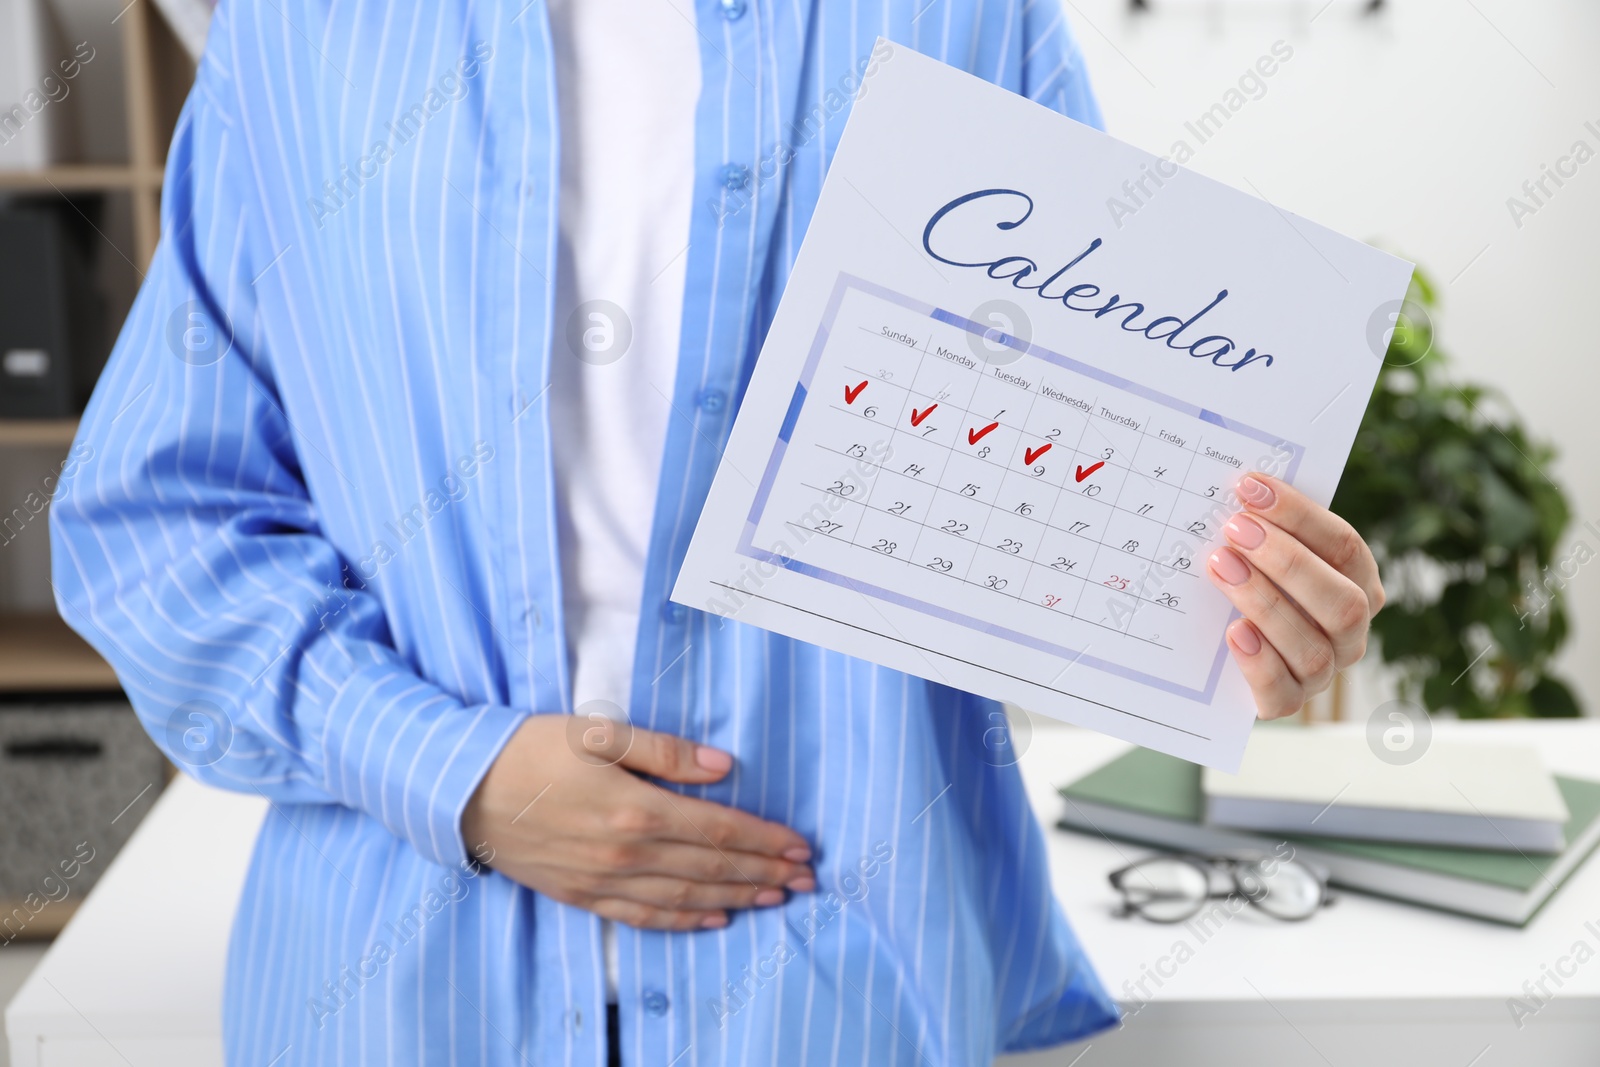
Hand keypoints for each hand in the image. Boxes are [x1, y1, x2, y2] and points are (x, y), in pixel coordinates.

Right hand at [462, 715, 815, 930]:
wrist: (459, 791)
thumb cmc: (528, 750)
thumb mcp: (597, 733)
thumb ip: (665, 750)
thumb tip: (724, 767)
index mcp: (635, 808)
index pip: (718, 829)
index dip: (764, 840)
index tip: (799, 846)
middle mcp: (626, 853)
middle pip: (711, 867)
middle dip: (764, 873)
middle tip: (806, 878)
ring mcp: (604, 881)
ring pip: (686, 897)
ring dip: (737, 898)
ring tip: (776, 898)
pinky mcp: (583, 895)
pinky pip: (645, 917)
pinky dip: (686, 920)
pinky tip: (715, 918)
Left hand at [1206, 472, 1383, 719]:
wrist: (1221, 655)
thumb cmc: (1249, 582)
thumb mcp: (1261, 553)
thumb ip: (1264, 525)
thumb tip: (1239, 486)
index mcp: (1357, 584)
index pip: (1344, 547)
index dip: (1299, 515)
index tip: (1250, 488)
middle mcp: (1349, 632)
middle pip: (1341, 600)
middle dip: (1287, 561)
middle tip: (1235, 529)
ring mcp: (1322, 672)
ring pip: (1313, 647)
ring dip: (1265, 603)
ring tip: (1221, 567)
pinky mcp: (1285, 703)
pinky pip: (1282, 693)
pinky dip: (1260, 663)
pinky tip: (1234, 633)